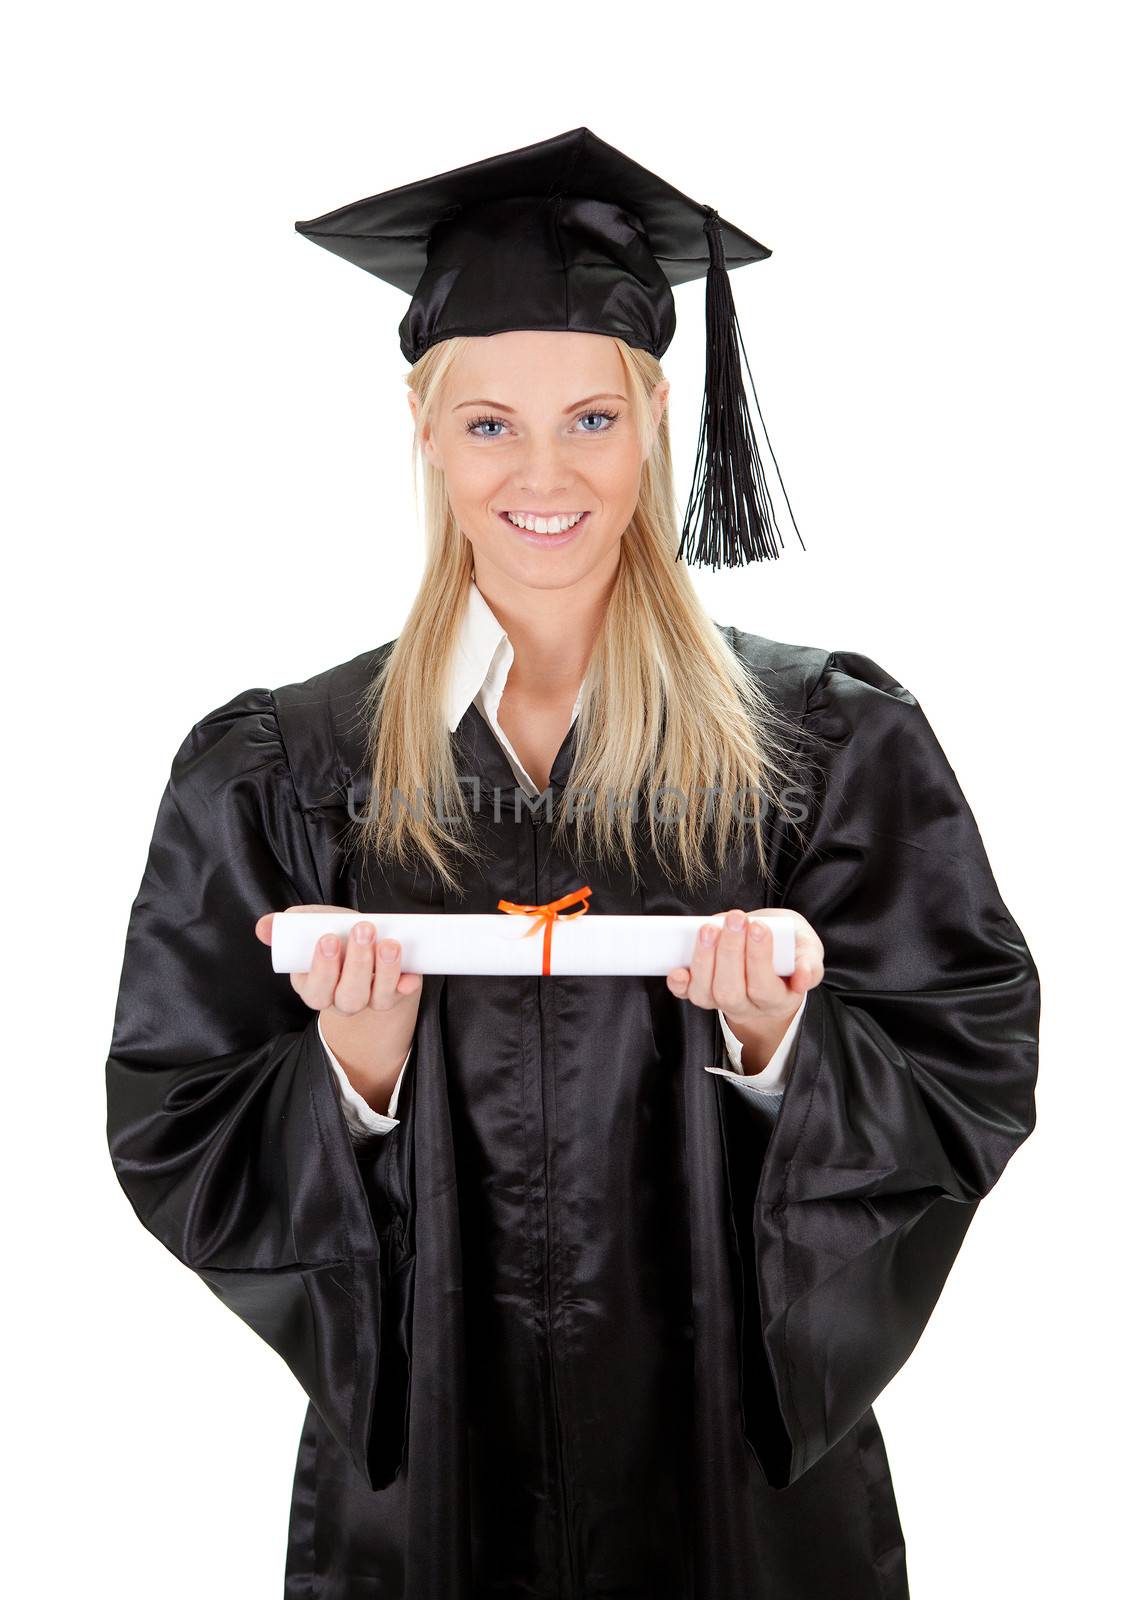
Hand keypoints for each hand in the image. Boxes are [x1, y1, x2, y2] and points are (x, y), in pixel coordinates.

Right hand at [254, 905, 421, 1113]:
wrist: (366, 948)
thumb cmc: (335, 936)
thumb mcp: (311, 928)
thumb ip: (287, 927)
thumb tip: (264, 927)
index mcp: (313, 986)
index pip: (315, 988)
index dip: (322, 967)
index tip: (329, 939)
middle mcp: (341, 999)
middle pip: (348, 995)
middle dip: (356, 964)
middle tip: (363, 930)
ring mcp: (369, 1000)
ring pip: (376, 997)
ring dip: (384, 970)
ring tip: (389, 943)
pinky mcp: (394, 995)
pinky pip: (402, 996)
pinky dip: (406, 985)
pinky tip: (412, 975)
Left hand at [666, 908, 823, 1072]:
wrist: (770, 950)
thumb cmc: (788, 948)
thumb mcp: (807, 950)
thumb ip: (809, 963)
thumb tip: (802, 979)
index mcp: (778, 998)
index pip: (765, 988)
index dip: (759, 959)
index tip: (758, 927)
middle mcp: (748, 1007)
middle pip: (732, 991)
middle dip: (730, 953)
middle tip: (735, 919)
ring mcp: (722, 1002)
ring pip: (706, 994)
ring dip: (704, 960)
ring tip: (710, 928)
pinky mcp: (702, 992)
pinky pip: (686, 994)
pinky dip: (679, 983)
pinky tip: (677, 968)